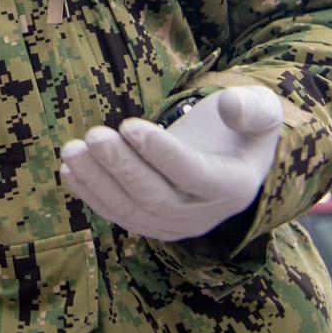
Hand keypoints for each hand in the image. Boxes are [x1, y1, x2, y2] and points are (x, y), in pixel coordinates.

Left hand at [59, 86, 282, 240]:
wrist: (232, 160)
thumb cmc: (243, 129)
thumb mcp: (263, 111)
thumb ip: (252, 108)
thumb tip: (232, 107)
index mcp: (232, 186)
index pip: (192, 174)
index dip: (160, 152)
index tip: (130, 125)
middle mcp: (202, 215)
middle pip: (155, 196)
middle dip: (120, 167)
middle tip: (93, 136)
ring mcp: (173, 225)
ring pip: (130, 210)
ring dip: (96, 182)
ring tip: (72, 150)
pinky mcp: (149, 224)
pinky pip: (116, 214)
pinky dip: (90, 194)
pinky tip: (69, 170)